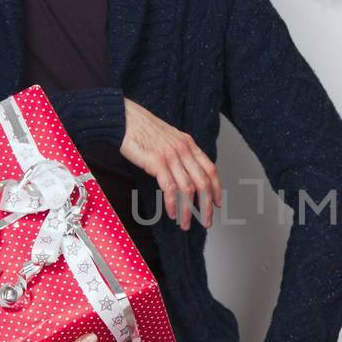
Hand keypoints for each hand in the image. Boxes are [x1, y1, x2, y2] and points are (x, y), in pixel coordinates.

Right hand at [119, 98, 222, 230]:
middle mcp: (184, 149)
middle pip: (203, 182)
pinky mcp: (157, 162)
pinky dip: (173, 204)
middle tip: (206, 221)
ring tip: (185, 223)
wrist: (124, 118)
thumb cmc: (142, 129)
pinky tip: (172, 213)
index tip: (216, 203)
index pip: (210, 169)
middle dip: (206, 206)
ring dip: (188, 210)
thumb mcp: (169, 137)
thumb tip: (185, 171)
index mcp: (189, 144)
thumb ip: (180, 152)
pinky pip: (170, 188)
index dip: (216, 189)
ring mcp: (171, 156)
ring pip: (188, 189)